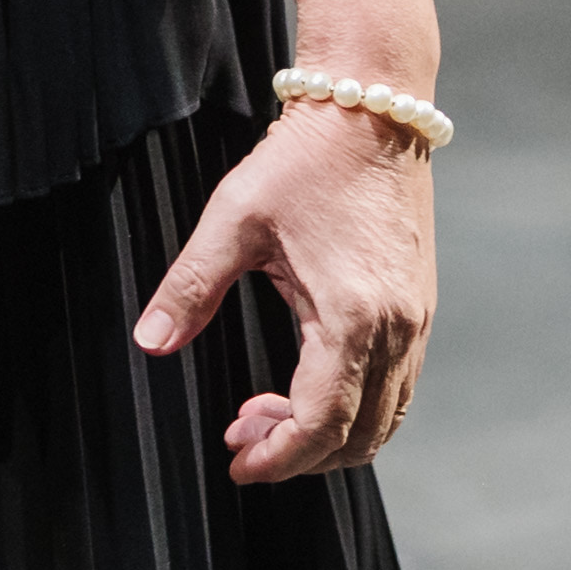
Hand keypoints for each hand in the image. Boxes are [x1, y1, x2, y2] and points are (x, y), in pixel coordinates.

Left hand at [130, 0, 441, 480]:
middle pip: (358, 437)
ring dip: (329, 435)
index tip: (236, 464)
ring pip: (384, 419)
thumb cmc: (303, 157)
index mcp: (352, 316)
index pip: (320, 424)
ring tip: (266, 415)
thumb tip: (149, 341)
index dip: (276, 457)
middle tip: (240, 437)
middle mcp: (397, 330)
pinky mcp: (421, 307)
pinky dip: (355, 406)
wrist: (373, 105)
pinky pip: (397, 387)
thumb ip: (191, 287)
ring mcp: (417, 322)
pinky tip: (307, 384)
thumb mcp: (235, 218)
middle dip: (297, 454)